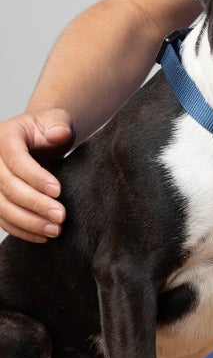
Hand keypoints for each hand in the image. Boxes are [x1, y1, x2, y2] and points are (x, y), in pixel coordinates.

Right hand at [0, 110, 74, 241]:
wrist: (40, 140)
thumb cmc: (50, 129)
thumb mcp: (57, 120)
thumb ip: (59, 125)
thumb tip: (58, 134)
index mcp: (5, 136)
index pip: (16, 159)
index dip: (35, 177)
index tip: (58, 191)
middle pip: (7, 186)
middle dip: (34, 203)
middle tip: (61, 216)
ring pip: (0, 207)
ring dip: (27, 222)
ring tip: (54, 230)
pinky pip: (1, 218)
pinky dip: (20, 230)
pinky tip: (42, 237)